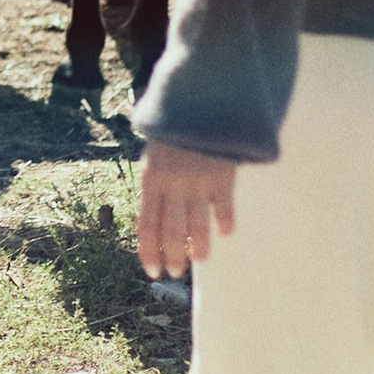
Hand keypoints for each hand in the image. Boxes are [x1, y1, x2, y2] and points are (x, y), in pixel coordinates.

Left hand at [137, 142, 238, 279]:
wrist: (199, 101)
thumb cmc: (173, 130)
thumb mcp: (153, 153)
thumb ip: (154, 183)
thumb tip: (152, 217)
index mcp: (151, 179)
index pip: (147, 225)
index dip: (149, 251)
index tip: (152, 271)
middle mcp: (173, 184)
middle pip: (172, 231)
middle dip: (173, 257)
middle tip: (176, 272)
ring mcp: (198, 181)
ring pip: (198, 226)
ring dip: (199, 248)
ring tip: (200, 260)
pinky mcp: (222, 175)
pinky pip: (223, 207)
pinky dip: (225, 222)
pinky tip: (226, 233)